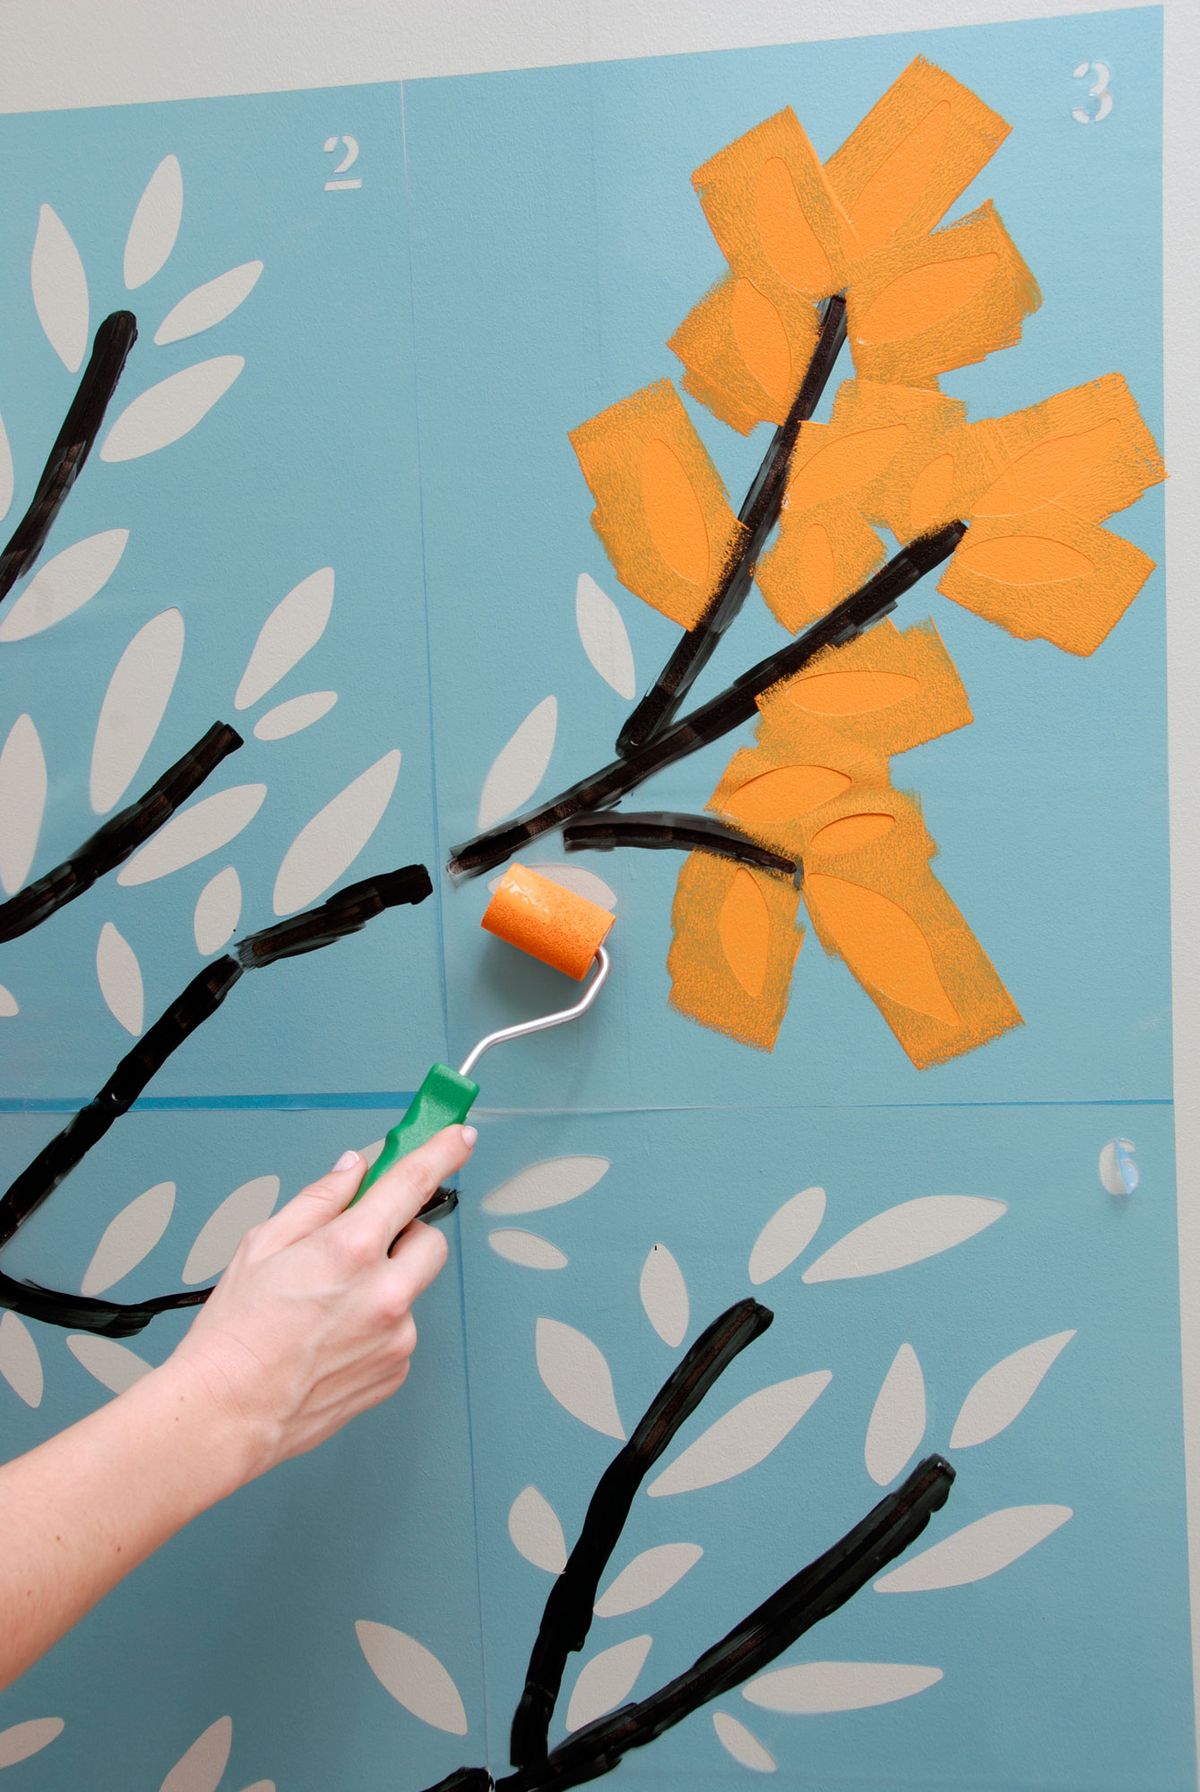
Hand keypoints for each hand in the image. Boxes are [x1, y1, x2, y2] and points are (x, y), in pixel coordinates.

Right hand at [164, 1125, 474, 1487]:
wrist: (226, 1413)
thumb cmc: (235, 1334)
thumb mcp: (263, 1244)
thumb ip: (320, 1199)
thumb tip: (353, 1170)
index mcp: (351, 1249)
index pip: (413, 1182)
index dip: (442, 1151)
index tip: (459, 1136)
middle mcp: (385, 1292)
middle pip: (428, 1241)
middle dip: (403, 1235)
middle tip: (360, 1247)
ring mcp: (396, 1335)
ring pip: (411, 1290)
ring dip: (384, 1286)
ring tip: (326, 1310)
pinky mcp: (395, 1370)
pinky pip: (399, 1331)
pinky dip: (376, 1327)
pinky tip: (331, 1339)